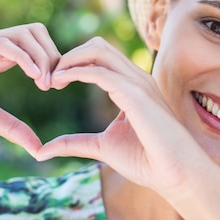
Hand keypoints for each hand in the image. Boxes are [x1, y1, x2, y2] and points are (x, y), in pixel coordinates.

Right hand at [0, 23, 59, 154]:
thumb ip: (12, 128)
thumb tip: (39, 149)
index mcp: (2, 57)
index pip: (40, 47)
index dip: (55, 63)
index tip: (60, 87)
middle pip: (38, 33)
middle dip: (54, 56)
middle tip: (57, 84)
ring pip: (26, 33)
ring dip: (43, 56)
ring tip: (45, 83)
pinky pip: (4, 43)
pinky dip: (24, 56)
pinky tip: (35, 76)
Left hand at [36, 37, 216, 197]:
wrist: (175, 174)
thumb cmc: (148, 162)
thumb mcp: (103, 147)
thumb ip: (76, 143)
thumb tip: (43, 150)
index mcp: (132, 86)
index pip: (100, 58)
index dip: (73, 64)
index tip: (52, 82)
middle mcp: (136, 78)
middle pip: (97, 46)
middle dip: (69, 56)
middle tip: (48, 78)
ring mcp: (138, 82)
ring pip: (98, 50)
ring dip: (69, 60)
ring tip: (51, 79)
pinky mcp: (135, 93)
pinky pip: (100, 70)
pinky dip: (75, 71)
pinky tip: (59, 81)